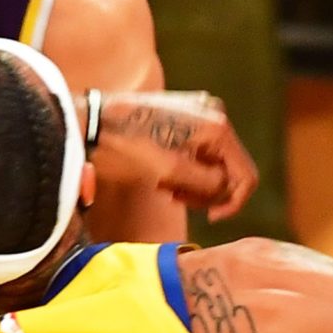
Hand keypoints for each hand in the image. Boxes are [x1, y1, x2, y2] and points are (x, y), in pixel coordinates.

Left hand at [91, 90, 259, 220]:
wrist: (87, 123)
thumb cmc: (125, 148)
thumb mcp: (170, 173)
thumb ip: (209, 185)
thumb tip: (227, 192)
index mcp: (217, 126)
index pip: (245, 175)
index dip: (232, 203)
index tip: (209, 219)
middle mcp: (213, 113)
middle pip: (229, 168)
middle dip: (207, 191)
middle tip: (175, 198)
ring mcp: (197, 113)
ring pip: (212, 162)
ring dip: (194, 182)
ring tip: (165, 188)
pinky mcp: (182, 116)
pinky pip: (197, 152)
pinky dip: (185, 170)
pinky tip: (161, 176)